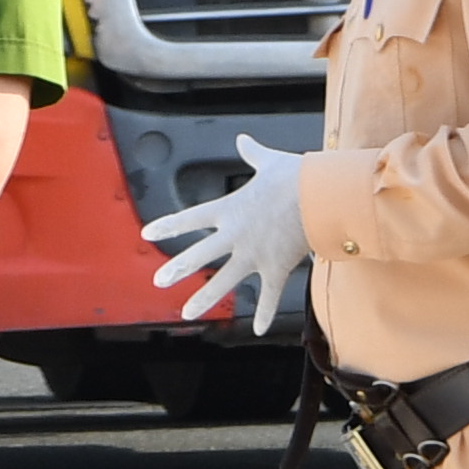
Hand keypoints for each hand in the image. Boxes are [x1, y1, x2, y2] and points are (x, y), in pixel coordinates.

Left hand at [141, 134, 310, 333]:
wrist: (320, 195)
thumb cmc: (295, 176)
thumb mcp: (269, 161)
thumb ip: (252, 153)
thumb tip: (243, 138)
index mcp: (229, 209)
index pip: (190, 218)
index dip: (168, 226)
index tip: (148, 234)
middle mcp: (235, 235)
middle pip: (198, 256)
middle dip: (176, 269)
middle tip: (158, 281)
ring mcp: (253, 255)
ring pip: (223, 282)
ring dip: (204, 298)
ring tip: (186, 313)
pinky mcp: (275, 268)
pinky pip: (267, 296)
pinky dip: (263, 313)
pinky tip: (257, 330)